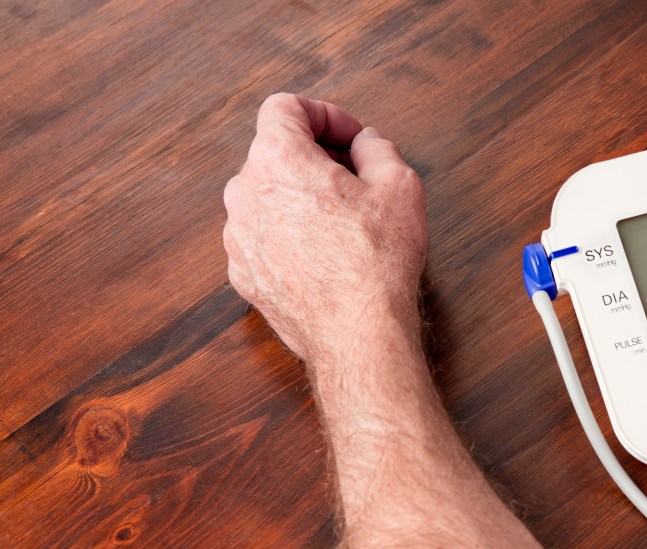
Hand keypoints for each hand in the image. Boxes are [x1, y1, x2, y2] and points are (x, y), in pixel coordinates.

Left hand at [223, 93, 427, 367]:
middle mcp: (244, 193)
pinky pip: (265, 239)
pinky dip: (291, 237)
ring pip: (268, 198)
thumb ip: (378, 149)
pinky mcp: (244, 274)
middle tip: (357, 182)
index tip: (352, 138)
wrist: (356, 334)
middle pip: (275, 154)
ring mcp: (238, 237)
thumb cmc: (376, 262)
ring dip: (302, 200)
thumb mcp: (400, 187)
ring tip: (344, 225)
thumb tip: (365, 144)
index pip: (285, 107)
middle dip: (316, 159)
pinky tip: (327, 258)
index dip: (326, 115)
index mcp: (277, 159)